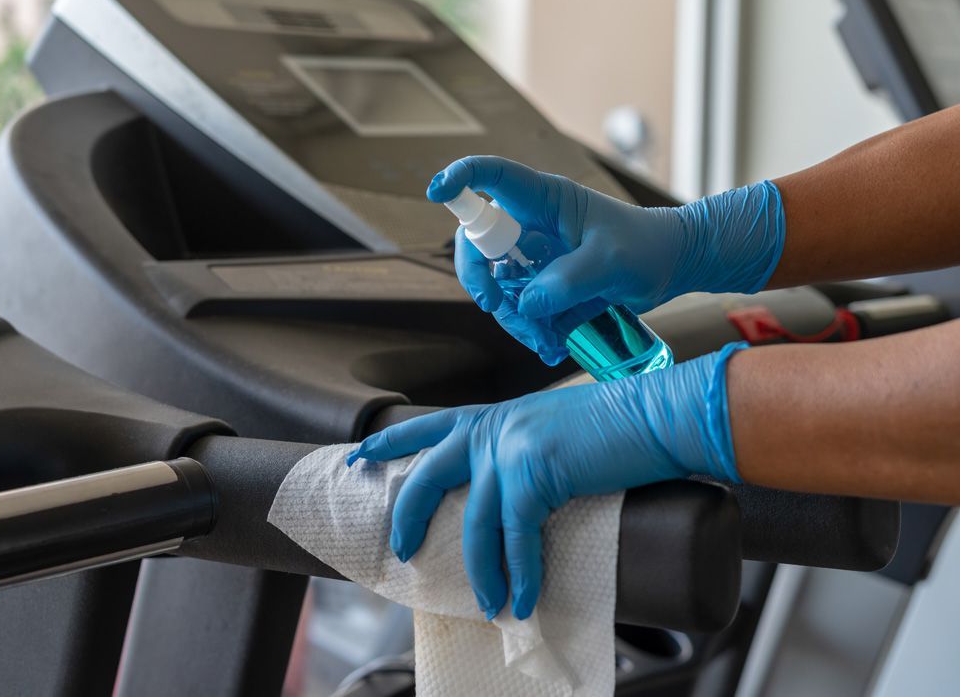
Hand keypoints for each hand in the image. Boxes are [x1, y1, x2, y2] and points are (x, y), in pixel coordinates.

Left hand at [347, 343, 745, 619]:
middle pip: (428, 475)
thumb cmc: (618, 428)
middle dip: (408, 515)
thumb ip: (525, 456)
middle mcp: (494, 427)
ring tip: (487, 602)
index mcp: (495, 417)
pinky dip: (519, 574)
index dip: (390, 444)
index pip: (428, 427)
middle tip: (402, 549)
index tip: (358, 457)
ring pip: (473, 522)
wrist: (659, 415)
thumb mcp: (554, 433)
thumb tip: (517, 499)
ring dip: (480, 570)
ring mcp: (510, 447)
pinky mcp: (533, 472)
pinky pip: (514, 537)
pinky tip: (523, 599)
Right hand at [429, 156, 783, 363]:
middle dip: (483, 281)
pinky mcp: (540, 281)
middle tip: (500, 310)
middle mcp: (529, 224)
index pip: (492, 176)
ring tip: (547, 342)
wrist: (669, 266)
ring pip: (497, 285)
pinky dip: (528, 329)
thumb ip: (569, 281)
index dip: (460, 178)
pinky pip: (518, 306)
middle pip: (478, 244)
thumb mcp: (612, 262)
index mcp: (544, 199)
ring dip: (513, 318)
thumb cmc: (646, 247)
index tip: (437, 191)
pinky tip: (552, 346)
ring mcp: (531, 254)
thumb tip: (527, 305)